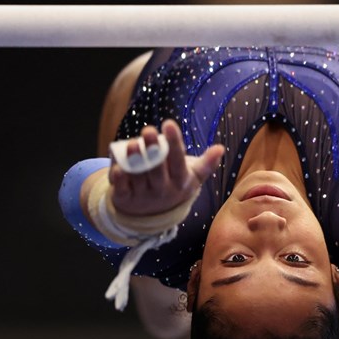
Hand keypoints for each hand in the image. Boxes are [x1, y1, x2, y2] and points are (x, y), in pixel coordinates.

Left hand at [108, 120, 223, 215]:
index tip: (169, 124)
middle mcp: (162, 190)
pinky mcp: (125, 198)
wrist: (153, 214)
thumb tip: (221, 148)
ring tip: (132, 143)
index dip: (174, 144)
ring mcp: (143, 196)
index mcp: (180, 182)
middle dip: (153, 151)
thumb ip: (207, 164)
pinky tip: (117, 165)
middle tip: (148, 130)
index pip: (178, 162)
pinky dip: (119, 178)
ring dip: (134, 161)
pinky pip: (121, 189)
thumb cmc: (174, 185)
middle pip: (157, 170)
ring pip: (138, 177)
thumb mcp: (192, 178)